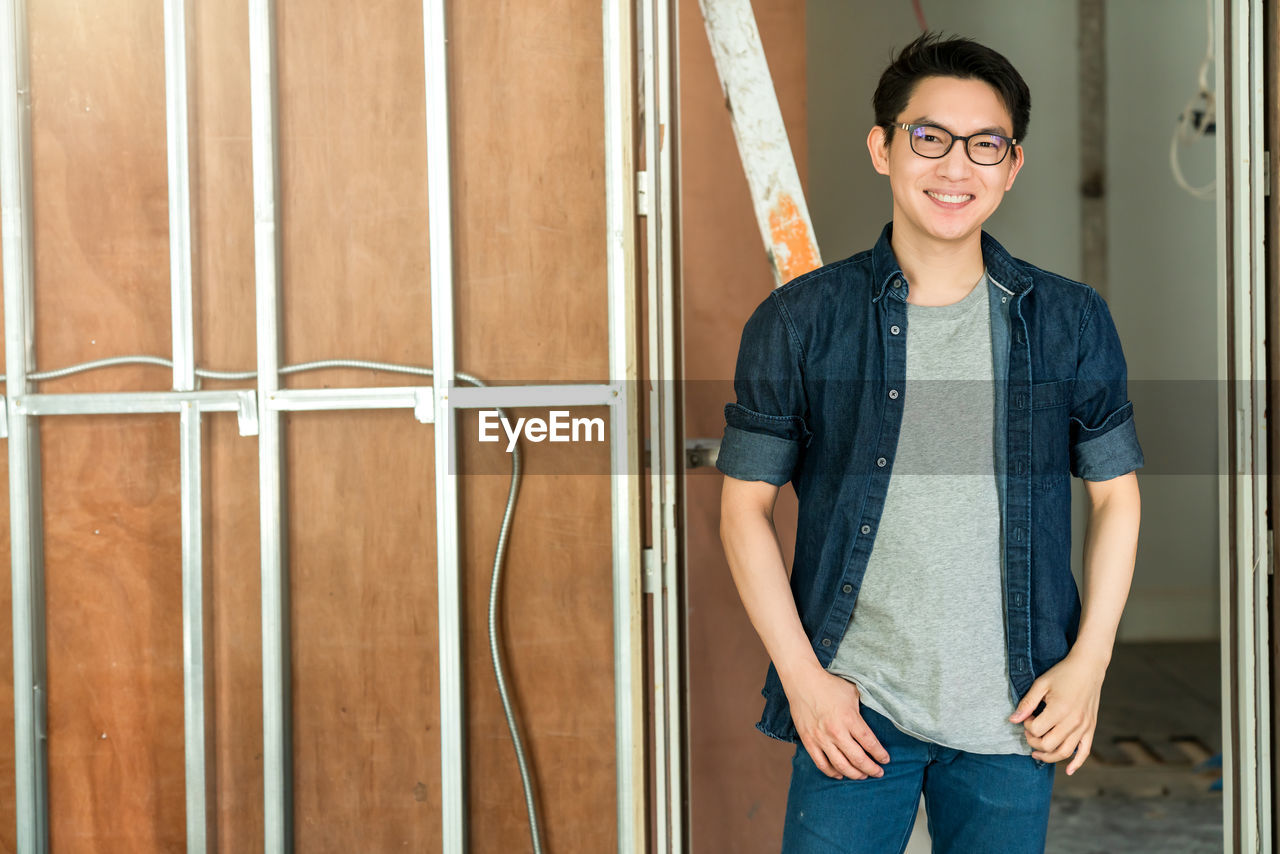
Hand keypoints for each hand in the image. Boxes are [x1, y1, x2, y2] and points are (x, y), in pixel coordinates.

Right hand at [784, 666, 890, 779]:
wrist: (803, 682)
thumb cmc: (830, 686)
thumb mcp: (853, 693)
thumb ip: (864, 709)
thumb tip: (876, 719)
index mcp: (849, 718)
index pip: (869, 743)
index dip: (879, 754)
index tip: (885, 760)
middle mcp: (836, 731)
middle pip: (858, 758)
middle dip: (871, 769)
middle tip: (878, 773)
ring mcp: (821, 738)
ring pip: (841, 766)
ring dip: (855, 774)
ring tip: (863, 776)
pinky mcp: (809, 741)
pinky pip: (822, 764)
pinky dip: (832, 773)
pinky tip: (840, 774)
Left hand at [1009, 651, 1107, 774]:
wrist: (1088, 667)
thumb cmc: (1062, 673)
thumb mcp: (1041, 684)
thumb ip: (1027, 703)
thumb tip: (1013, 720)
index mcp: (1059, 710)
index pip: (1036, 730)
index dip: (1026, 725)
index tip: (1027, 716)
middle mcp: (1073, 722)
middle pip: (1048, 745)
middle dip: (1033, 742)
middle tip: (1029, 731)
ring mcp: (1084, 727)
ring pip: (1065, 752)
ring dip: (1048, 756)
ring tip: (1037, 753)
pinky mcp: (1091, 728)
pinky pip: (1085, 752)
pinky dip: (1076, 763)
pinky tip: (1067, 770)